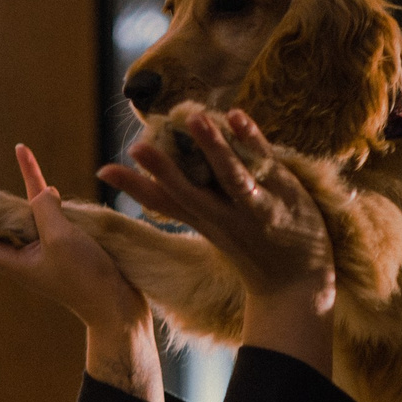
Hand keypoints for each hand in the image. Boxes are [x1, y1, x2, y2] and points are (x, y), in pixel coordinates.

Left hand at [0, 145, 148, 335]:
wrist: (115, 305)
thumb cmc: (86, 280)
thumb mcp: (62, 241)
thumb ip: (44, 212)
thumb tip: (39, 190)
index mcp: (5, 259)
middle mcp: (14, 250)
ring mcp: (34, 243)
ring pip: (0, 207)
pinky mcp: (56, 236)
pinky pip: (36, 204)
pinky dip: (29, 181)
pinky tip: (24, 156)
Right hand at [101, 108, 335, 307]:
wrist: (297, 284)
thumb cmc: (251, 248)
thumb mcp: (213, 227)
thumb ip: (186, 202)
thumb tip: (161, 183)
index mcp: (203, 220)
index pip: (164, 202)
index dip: (135, 187)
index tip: (105, 170)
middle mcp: (223, 216)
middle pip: (188, 191)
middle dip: (163, 169)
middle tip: (136, 147)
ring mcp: (253, 208)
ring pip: (230, 175)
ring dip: (212, 147)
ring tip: (193, 118)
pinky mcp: (283, 198)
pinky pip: (265, 165)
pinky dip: (252, 140)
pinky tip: (238, 117)